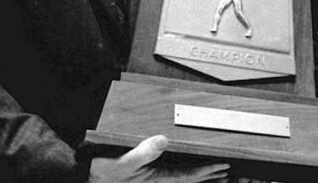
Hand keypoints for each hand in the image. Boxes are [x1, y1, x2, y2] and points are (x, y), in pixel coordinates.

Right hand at [87, 135, 229, 181]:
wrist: (89, 178)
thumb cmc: (105, 173)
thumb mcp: (124, 161)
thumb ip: (144, 152)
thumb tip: (164, 139)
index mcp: (159, 179)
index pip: (190, 175)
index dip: (208, 170)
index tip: (224, 164)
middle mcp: (160, 180)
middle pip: (191, 179)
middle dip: (210, 175)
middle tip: (228, 172)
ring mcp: (154, 178)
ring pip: (183, 177)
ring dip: (200, 175)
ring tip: (216, 172)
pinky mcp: (148, 175)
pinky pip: (173, 173)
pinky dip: (186, 171)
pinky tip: (187, 166)